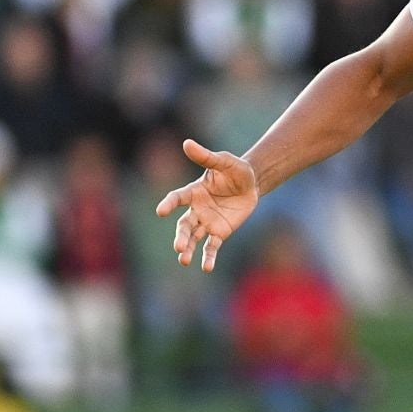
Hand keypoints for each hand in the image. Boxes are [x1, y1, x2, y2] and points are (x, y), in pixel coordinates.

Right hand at [154, 139, 258, 272]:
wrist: (251, 184)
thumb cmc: (236, 170)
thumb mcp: (224, 161)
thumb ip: (206, 157)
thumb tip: (187, 143)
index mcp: (193, 191)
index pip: (177, 198)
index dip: (169, 204)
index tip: (160, 211)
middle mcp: (196, 209)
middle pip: (184, 225)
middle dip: (181, 236)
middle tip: (178, 246)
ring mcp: (207, 222)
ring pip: (194, 237)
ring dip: (189, 249)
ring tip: (184, 260)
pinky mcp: (219, 232)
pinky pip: (211, 246)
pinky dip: (208, 257)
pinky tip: (206, 268)